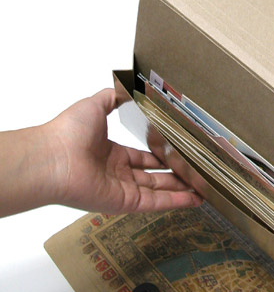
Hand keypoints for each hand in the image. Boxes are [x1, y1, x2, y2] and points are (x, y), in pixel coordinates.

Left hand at [42, 88, 202, 213]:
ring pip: (158, 191)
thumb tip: (123, 88)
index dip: (160, 157)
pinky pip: (154, 203)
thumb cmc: (68, 132)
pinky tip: (193, 199)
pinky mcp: (124, 202)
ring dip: (180, 191)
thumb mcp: (93, 106)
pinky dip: (174, 202)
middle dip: (175, 177)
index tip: (178, 155)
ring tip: (202, 190)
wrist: (52, 158)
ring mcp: (122, 189)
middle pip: (153, 177)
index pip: (142, 158)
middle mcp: (117, 173)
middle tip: (195, 175)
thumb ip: (111, 98)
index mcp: (110, 153)